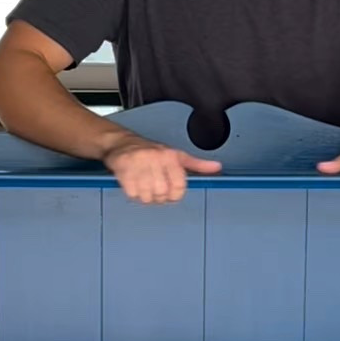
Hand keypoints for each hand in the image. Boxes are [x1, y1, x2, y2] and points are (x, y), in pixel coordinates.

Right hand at [102, 135, 221, 203]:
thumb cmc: (152, 152)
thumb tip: (217, 167)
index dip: (175, 194)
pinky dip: (133, 194)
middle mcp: (155, 158)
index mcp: (170, 156)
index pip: (178, 187)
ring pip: (147, 196)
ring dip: (146, 196)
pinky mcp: (124, 171)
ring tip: (144, 184)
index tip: (170, 191)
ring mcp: (138, 164)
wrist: (122, 143)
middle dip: (159, 196)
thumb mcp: (177, 156)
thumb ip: (198, 165)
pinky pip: (133, 195)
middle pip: (162, 194)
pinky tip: (134, 184)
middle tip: (154, 186)